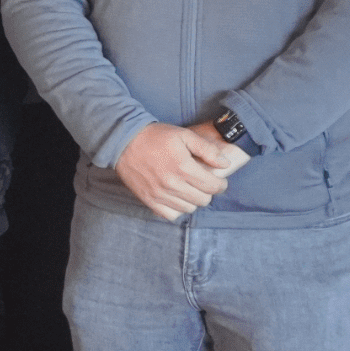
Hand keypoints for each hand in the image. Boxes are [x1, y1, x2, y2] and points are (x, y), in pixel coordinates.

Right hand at [113, 123, 242, 221]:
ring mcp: (160, 194)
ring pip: (189, 209)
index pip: (213, 186)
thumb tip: (225, 164)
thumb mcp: (184, 135)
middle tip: (204, 183)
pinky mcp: (149, 200)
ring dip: (193, 200)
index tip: (219, 180)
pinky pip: (170, 215)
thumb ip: (207, 149)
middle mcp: (173, 184)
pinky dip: (177, 209)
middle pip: (203, 200)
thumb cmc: (155, 137)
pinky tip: (176, 198)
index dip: (221, 184)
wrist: (124, 142)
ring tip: (190, 189)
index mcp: (184, 167)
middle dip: (208, 192)